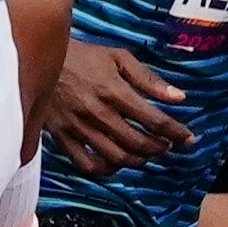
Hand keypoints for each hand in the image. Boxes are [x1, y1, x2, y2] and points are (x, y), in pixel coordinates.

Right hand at [39, 44, 189, 170]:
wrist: (39, 57)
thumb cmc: (82, 56)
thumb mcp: (118, 57)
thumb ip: (149, 80)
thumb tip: (179, 98)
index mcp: (114, 91)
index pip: (154, 120)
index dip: (176, 132)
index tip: (188, 138)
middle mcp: (98, 113)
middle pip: (138, 143)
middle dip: (160, 148)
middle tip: (167, 145)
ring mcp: (79, 128)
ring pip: (117, 157)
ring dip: (139, 160)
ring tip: (146, 154)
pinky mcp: (62, 137)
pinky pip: (87, 165)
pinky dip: (106, 170)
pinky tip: (116, 163)